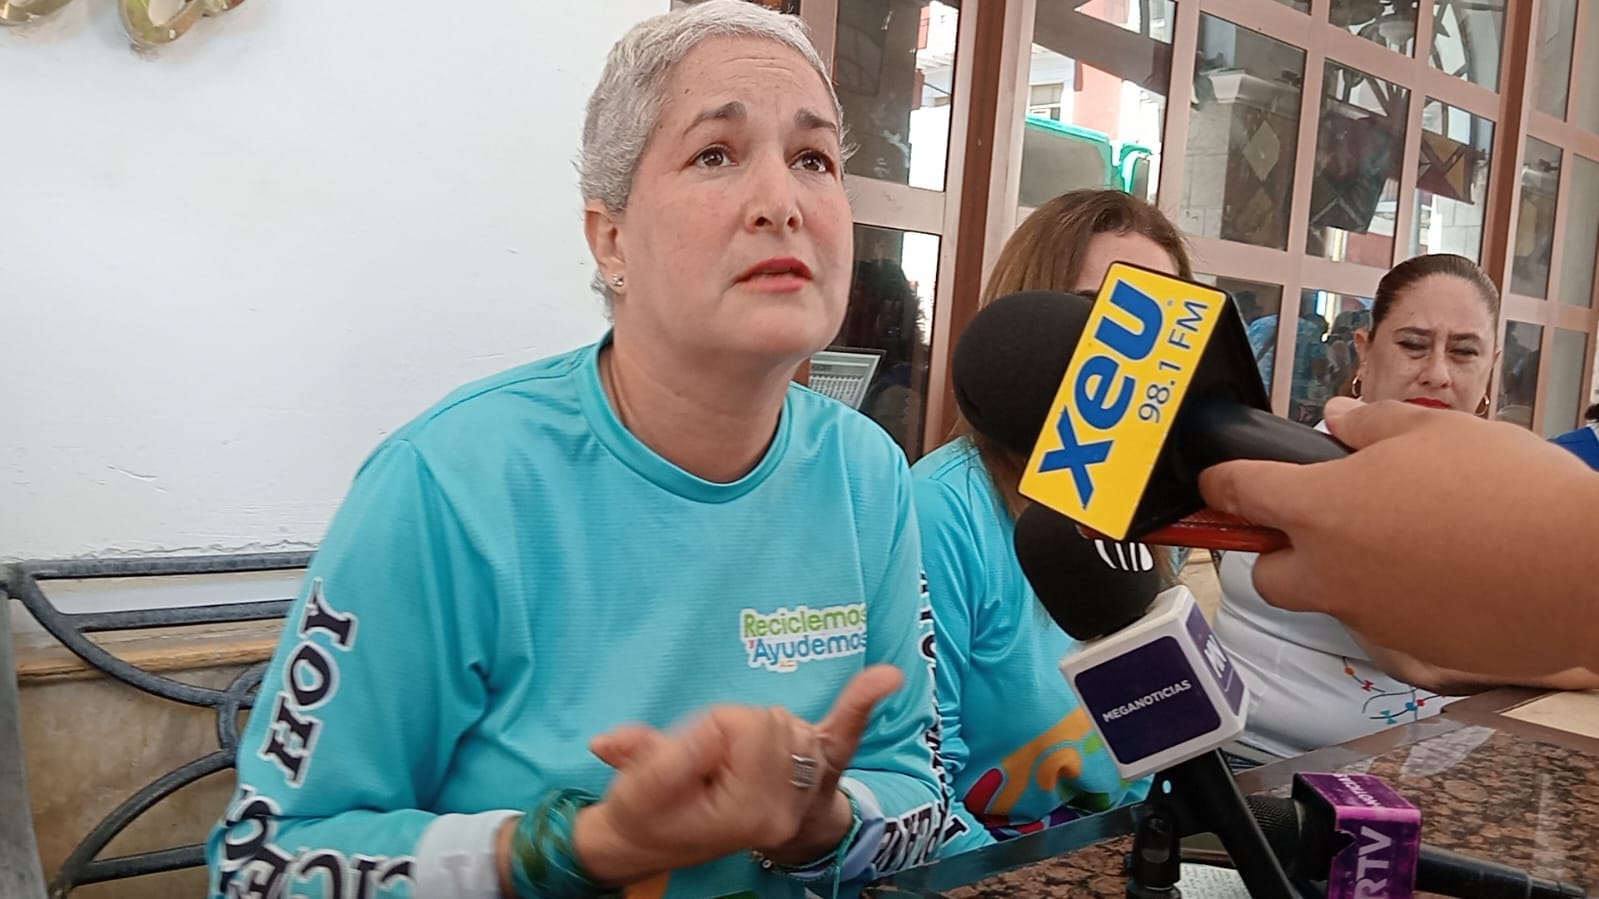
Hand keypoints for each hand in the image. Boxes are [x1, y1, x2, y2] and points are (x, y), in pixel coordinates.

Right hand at [576, 665, 904, 882]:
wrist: (667, 839)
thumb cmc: (650, 813)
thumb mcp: (641, 790)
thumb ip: (661, 757)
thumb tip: (699, 732)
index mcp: (748, 811)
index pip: (744, 727)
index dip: (714, 724)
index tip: (694, 749)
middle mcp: (787, 806)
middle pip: (773, 721)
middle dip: (733, 726)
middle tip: (706, 761)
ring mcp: (807, 790)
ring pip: (793, 721)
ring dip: (758, 728)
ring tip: (728, 761)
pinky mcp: (818, 772)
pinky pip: (845, 732)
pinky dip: (862, 701)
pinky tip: (887, 677)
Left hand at [1198, 398, 1598, 677]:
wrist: (1582, 573)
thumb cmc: (1512, 493)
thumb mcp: (1434, 430)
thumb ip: (1370, 426)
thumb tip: (1336, 423)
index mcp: (1320, 509)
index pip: (1237, 492)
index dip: (1221, 482)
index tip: (1218, 481)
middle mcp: (1331, 572)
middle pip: (1267, 573)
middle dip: (1279, 549)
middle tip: (1321, 519)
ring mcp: (1369, 618)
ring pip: (1328, 599)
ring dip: (1343, 573)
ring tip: (1404, 537)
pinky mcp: (1412, 649)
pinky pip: (1383, 621)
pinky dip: (1397, 598)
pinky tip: (1442, 570)